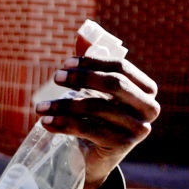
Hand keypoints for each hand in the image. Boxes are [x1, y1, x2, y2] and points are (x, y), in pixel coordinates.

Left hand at [35, 55, 159, 188]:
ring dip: (63, 104)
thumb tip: (83, 33)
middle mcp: (149, 108)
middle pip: (114, 84)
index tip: (65, 64)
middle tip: (55, 78)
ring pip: (97, 108)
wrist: (95, 156)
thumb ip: (92, 63)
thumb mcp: (95, 90)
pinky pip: (89, 130)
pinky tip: (46, 122)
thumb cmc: (96, 116)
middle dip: (81, 78)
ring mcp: (138, 128)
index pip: (121, 67)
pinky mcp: (122, 145)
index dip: (92, 62)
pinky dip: (63, 124)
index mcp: (146, 89)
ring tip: (39, 107)